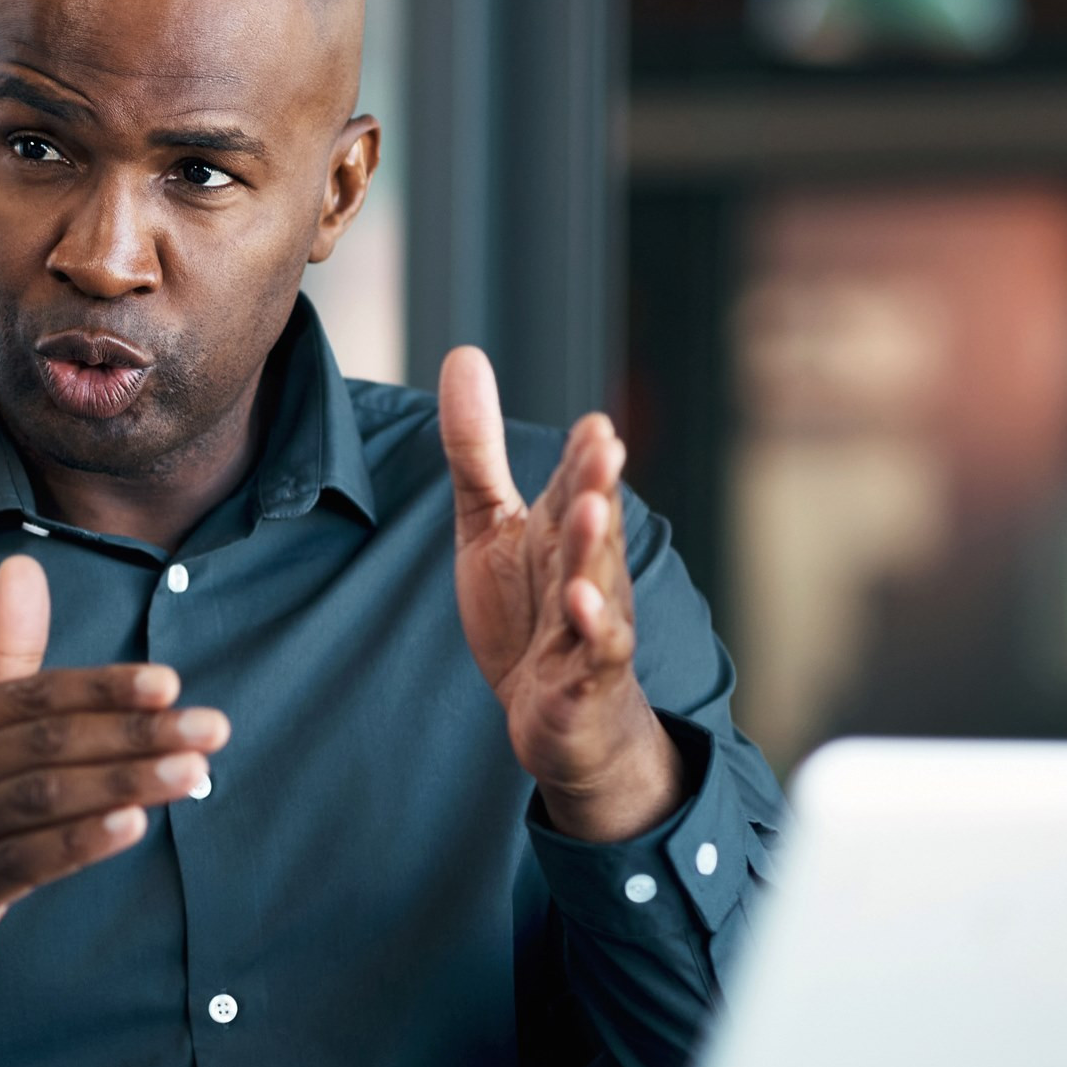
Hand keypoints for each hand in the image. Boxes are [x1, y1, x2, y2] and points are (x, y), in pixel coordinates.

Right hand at [0, 555, 228, 1007]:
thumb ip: (7, 657)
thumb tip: (23, 564)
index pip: (36, 694)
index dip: (105, 688)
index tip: (173, 685)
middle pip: (49, 742)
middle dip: (137, 733)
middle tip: (213, 729)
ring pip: (44, 798)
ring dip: (127, 783)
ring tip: (195, 774)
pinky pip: (26, 861)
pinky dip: (82, 841)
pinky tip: (135, 827)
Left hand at [438, 348, 680, 841]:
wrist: (554, 712)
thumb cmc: (526, 609)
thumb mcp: (489, 525)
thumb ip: (475, 449)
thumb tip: (463, 354)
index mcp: (560, 531)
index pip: (573, 486)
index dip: (582, 457)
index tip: (594, 423)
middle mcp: (583, 568)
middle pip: (590, 523)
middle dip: (596, 485)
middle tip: (603, 446)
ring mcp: (588, 622)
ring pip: (596, 579)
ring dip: (592, 546)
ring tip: (590, 507)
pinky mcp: (583, 674)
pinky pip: (593, 649)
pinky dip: (590, 628)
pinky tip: (579, 604)